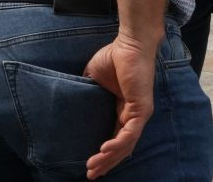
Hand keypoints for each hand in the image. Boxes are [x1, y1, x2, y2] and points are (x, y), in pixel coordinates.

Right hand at [83, 32, 156, 178]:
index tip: (89, 165)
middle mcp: (134, 115)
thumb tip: (71, 100)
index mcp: (124, 109)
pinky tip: (104, 150)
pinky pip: (130, 132)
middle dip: (106, 162)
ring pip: (126, 144)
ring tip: (93, 166)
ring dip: (109, 157)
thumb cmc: (114, 57)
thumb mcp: (94, 78)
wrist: (129, 43)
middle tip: (90, 175)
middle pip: (122, 147)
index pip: (116, 138)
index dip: (105, 154)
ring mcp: (139, 113)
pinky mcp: (141, 108)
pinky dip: (118, 143)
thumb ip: (86, 92)